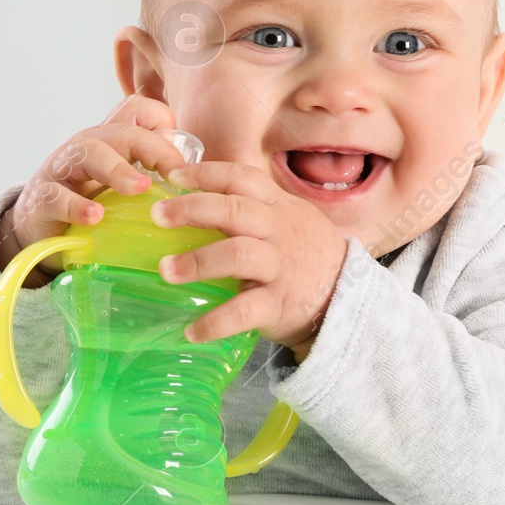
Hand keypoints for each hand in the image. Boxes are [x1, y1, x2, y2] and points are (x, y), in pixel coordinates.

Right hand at [0, 94, 190, 284]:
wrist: (37, 234)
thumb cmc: (89, 208)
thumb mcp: (122, 189)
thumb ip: (153, 180)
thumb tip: (201, 187)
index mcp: (111, 141)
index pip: (138, 110)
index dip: (163, 124)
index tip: (182, 160)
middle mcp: (88, 146)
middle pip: (121, 130)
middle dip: (152, 148)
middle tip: (174, 175)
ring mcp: (62, 170)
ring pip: (90, 151)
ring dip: (118, 169)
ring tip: (139, 188)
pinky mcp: (41, 198)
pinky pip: (56, 195)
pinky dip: (77, 205)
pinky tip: (95, 217)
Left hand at [149, 161, 348, 358]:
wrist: (348, 296)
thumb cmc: (302, 253)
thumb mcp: (286, 219)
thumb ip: (249, 207)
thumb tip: (191, 199)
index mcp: (276, 206)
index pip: (241, 177)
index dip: (206, 174)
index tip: (173, 177)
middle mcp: (278, 231)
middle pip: (235, 211)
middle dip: (192, 209)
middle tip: (157, 217)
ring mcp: (280, 267)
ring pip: (238, 255)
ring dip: (198, 262)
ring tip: (165, 271)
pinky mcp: (278, 304)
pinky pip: (244, 311)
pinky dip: (215, 322)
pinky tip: (191, 330)